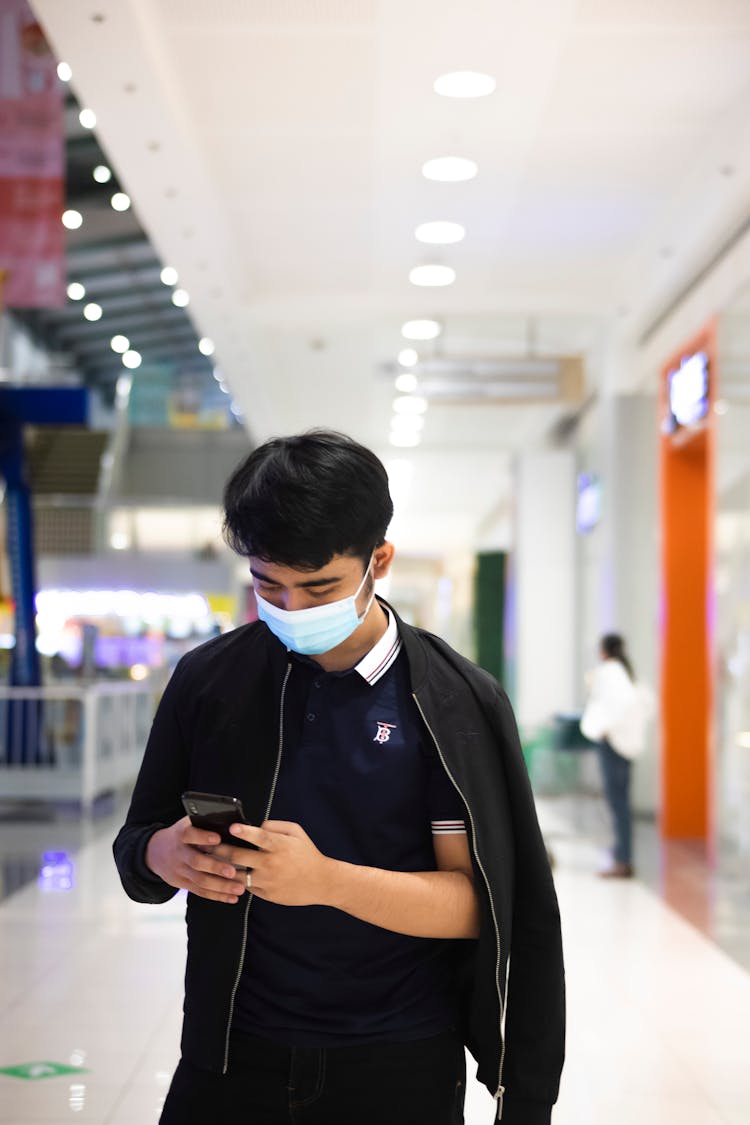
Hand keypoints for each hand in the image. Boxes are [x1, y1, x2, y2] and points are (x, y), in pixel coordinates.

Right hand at [145, 816, 247, 903]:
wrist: (155, 852)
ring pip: (200, 880)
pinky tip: (232, 898)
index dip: (203, 836)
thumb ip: (203, 823)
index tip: (218, 838)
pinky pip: (200, 891)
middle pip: (196, 861)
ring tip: (239, 888)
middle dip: (215, 867)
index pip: (190, 834)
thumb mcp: (187, 824)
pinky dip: (217, 896)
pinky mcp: (182, 884)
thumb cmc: (182, 835)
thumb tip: (231, 823)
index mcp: (181, 835)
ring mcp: (179, 870)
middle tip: (232, 872)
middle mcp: (179, 853)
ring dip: (221, 886)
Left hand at [217, 821, 334, 906]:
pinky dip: (234, 880)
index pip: (259, 837)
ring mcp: (267, 881)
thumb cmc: (307, 853)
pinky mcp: (265, 894)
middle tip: (205, 845)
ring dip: (220, 868)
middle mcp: (271, 863)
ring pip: (236, 875)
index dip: (244, 832)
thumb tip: (254, 826)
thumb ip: (274, 827)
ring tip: (207, 862)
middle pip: (238, 857)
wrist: (320, 882)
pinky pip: (245, 886)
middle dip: (219, 850)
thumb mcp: (296, 833)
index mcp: (279, 846)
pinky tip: (223, 875)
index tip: (231, 827)